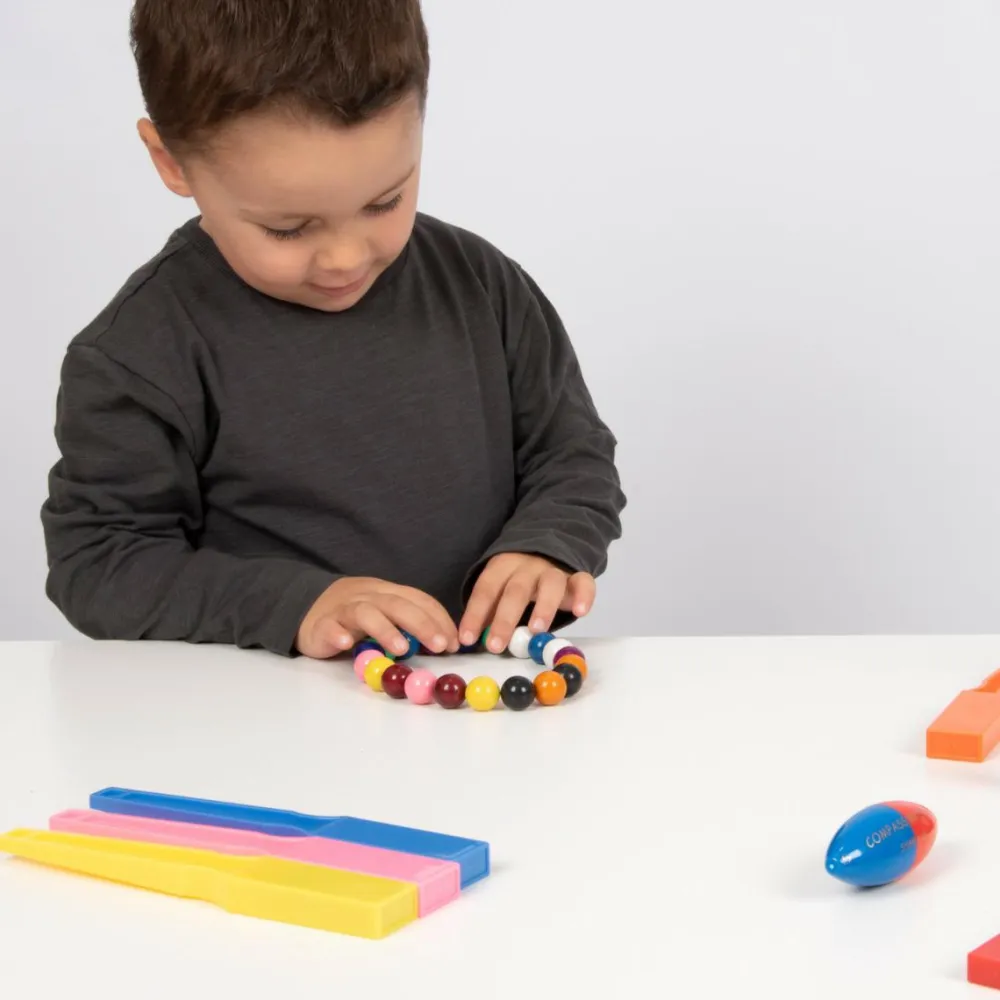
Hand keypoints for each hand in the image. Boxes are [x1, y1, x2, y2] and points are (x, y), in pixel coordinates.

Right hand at [296, 577, 459, 658]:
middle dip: (422, 624)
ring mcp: (344, 608)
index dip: (439, 619)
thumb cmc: (354, 616)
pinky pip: (330, 626)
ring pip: (365, 612)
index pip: (419, 600)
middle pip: (397, 604)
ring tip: (402, 648)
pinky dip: (337, 634)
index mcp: (388, 592)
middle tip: (440, 645)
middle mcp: (368, 596)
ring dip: (385, 629)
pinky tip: (346, 645)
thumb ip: (409, 625)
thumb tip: (443, 643)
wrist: (307, 606)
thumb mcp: (385, 613)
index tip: (455, 642)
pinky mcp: (321, 623)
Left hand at [459, 553, 594, 651]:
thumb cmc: (518, 579)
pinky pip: (584, 582)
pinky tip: (580, 612)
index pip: (486, 589)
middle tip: (495, 645)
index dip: (475, 613)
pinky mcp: (578, 577)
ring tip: (536, 629)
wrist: (550, 549)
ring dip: (543, 606)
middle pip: (515, 590)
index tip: (466, 639)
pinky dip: (583, 596)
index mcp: (503, 566)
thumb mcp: (500, 587)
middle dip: (504, 619)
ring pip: (550, 584)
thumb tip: (468, 639)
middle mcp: (528, 566)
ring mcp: (554, 570)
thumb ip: (488, 611)